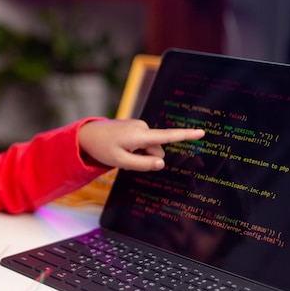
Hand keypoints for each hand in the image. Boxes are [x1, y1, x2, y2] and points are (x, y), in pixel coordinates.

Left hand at [78, 119, 204, 171]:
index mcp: (140, 135)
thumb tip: (162, 163)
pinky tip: (121, 148)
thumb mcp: (121, 161)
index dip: (186, 135)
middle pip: (156, 150)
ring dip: (139, 154)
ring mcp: (139, 126)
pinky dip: (135, 148)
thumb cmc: (101, 148)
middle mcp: (142, 127)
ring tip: (121, 152)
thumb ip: (143, 164)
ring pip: (149, 148)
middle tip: (125, 159)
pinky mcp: (135, 127)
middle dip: (146, 158)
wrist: (86, 134)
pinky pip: (142, 142)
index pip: (167, 136)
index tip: (202, 132)